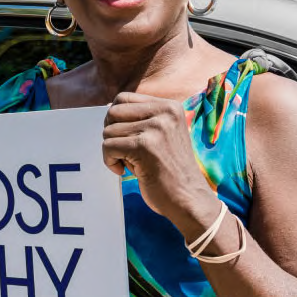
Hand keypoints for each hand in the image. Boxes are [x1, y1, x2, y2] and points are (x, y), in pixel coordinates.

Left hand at [102, 91, 217, 229]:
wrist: (189, 198)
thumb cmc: (171, 170)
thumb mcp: (163, 135)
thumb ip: (142, 120)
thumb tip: (108, 110)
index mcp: (169, 106)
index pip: (123, 98)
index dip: (115, 119)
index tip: (124, 138)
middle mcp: (164, 112)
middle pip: (112, 112)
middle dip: (111, 134)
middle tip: (123, 151)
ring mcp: (156, 128)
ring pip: (108, 131)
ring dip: (112, 151)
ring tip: (131, 163)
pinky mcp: (144, 146)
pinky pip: (107, 147)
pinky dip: (109, 161)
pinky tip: (125, 171)